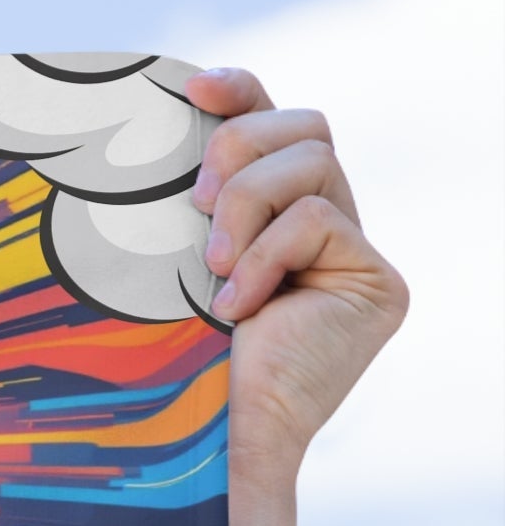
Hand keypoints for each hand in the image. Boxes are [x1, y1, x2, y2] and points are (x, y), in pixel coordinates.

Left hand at [186, 67, 407, 493]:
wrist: (208, 437)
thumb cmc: (169, 356)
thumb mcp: (165, 260)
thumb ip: (180, 203)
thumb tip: (148, 126)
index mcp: (273, 214)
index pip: (274, 120)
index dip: (239, 91)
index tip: (188, 88)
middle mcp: (325, 224)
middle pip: (306, 125)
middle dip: (239, 149)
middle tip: (193, 207)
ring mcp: (356, 253)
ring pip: (314, 162)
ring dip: (245, 207)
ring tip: (209, 269)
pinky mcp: (378, 282)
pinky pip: (318, 219)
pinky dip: (265, 256)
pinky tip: (237, 309)